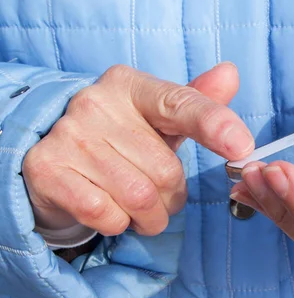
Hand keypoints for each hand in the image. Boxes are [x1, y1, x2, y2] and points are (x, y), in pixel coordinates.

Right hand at [24, 63, 253, 235]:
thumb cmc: (121, 139)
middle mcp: (95, 104)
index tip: (242, 147)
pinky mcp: (47, 169)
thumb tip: (230, 73)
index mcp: (129, 85)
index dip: (215, 125)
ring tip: (139, 208)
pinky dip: (119, 224)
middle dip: (173, 196)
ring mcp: (68, 136)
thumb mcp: (159, 119)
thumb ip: (197, 102)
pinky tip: (111, 210)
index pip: (180, 104)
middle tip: (160, 195)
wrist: (54, 158)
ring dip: (150, 216)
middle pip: (166, 171)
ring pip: (140, 197)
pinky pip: (108, 215)